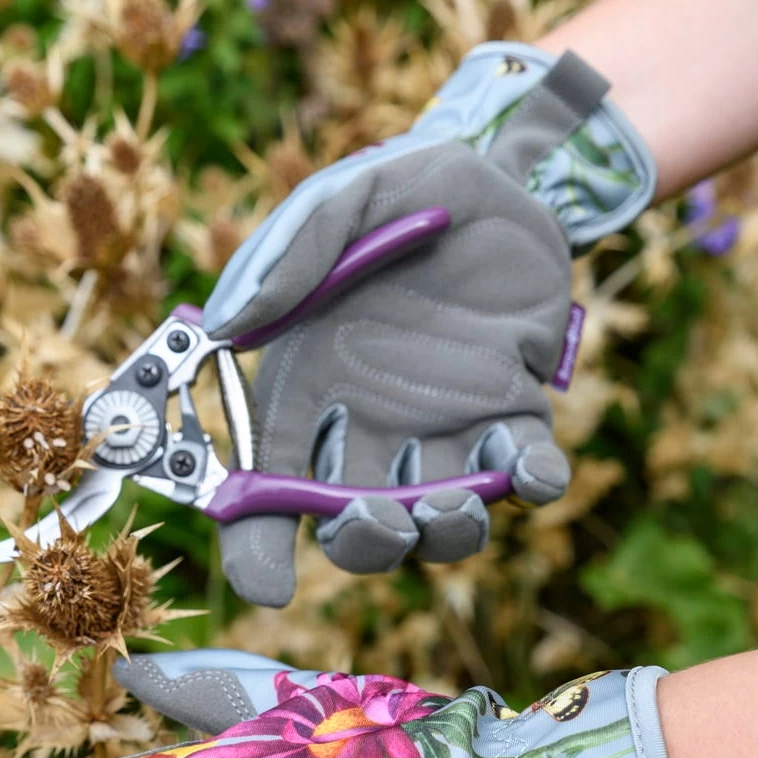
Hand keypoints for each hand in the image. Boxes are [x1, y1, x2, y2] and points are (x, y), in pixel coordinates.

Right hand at [203, 45, 655, 605]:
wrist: (503, 171)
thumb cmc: (400, 191)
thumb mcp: (337, 202)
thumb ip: (286, 257)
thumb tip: (226, 326)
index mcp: (310, 390)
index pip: (269, 490)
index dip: (259, 548)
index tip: (268, 586)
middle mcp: (372, 425)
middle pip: (357, 526)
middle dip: (365, 544)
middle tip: (380, 518)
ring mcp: (448, 426)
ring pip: (440, 521)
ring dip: (445, 532)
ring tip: (456, 501)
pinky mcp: (515, 411)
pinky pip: (525, 473)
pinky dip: (532, 484)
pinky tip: (530, 467)